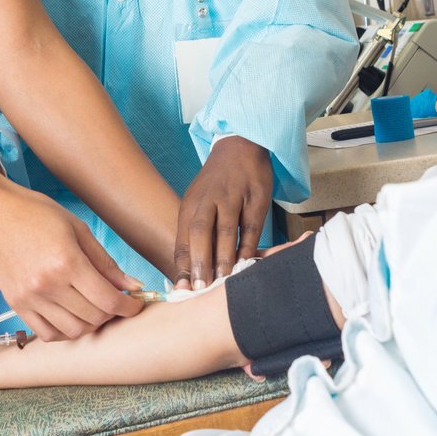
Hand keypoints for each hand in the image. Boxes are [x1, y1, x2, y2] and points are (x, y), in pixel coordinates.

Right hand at [0, 187, 143, 340]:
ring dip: (91, 324)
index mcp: (67, 262)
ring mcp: (29, 298)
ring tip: (94, 307)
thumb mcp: (78, 229)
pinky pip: (47, 333)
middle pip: (94, 318)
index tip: (135, 304)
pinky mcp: (15, 304)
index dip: (129, 307)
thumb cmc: (36, 213)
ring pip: (73, 331)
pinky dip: (65, 331)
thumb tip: (132, 286)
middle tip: (116, 301)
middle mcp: (48, 285)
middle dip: (113, 313)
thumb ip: (106, 263)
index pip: (109, 300)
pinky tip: (71, 315)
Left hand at [174, 136, 273, 288]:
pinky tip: (246, 263)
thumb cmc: (216, 184)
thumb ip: (194, 234)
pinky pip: (251, 226)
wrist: (240, 146)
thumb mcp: (198, 203)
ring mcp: (233, 197)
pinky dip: (248, 246)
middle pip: (200, 233)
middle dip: (199, 262)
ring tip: (222, 282)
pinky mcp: (255, 198)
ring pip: (225, 230)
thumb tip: (188, 272)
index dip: (181, 265)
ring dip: (223, 258)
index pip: (183, 239)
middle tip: (199, 289)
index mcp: (190, 205)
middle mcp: (209, 200)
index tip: (180, 290)